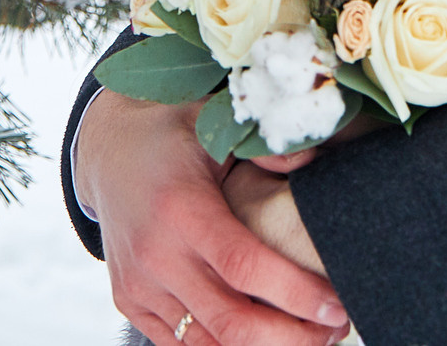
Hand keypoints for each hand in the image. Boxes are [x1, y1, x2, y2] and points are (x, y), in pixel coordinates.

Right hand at [78, 89, 348, 345]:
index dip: (296, 294)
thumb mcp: (214, 123)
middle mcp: (155, 254)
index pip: (244, 267)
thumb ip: (264, 146)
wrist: (109, 152)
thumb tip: (315, 161)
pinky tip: (266, 338)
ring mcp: (139, 285)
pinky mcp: (132, 304)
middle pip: (231, 322)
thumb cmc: (172, 135)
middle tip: (336, 327)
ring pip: (209, 345)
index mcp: (181, 208)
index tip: (338, 304)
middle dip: (293, 337)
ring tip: (312, 337)